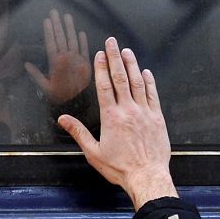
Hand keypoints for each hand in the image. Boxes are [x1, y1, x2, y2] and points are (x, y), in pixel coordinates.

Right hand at [24, 9, 91, 103]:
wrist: (77, 102)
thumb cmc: (59, 95)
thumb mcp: (44, 87)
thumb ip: (35, 75)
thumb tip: (26, 64)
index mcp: (55, 62)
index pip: (51, 42)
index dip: (49, 30)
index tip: (47, 20)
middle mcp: (67, 57)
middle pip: (61, 37)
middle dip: (57, 23)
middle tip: (55, 11)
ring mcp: (77, 59)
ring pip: (73, 39)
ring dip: (70, 27)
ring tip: (67, 16)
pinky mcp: (86, 63)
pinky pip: (84, 48)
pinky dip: (83, 40)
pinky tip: (80, 32)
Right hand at [58, 37, 177, 209]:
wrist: (147, 177)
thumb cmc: (120, 167)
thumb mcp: (93, 152)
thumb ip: (78, 132)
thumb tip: (63, 119)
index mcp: (111, 117)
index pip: (104, 86)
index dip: (101, 68)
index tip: (99, 54)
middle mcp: (128, 110)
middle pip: (120, 78)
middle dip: (115, 58)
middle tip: (112, 41)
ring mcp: (144, 112)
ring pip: (138, 83)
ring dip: (132, 65)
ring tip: (127, 51)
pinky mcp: (157, 118)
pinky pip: (153, 95)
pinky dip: (149, 81)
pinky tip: (146, 72)